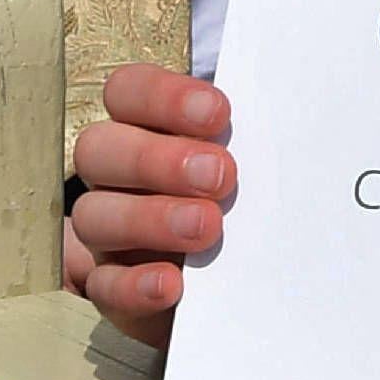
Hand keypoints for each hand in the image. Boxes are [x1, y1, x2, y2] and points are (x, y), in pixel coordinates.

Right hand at [65, 65, 234, 348]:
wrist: (238, 278)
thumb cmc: (242, 199)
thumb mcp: (247, 164)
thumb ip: (248, 143)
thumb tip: (286, 129)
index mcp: (140, 127)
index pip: (125, 92)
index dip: (162, 97)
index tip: (218, 114)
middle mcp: (113, 175)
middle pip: (99, 149)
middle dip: (157, 158)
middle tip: (220, 175)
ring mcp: (105, 232)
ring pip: (93, 215)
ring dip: (148, 218)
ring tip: (207, 227)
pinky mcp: (111, 286)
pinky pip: (103, 285)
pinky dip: (134, 284)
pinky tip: (171, 283)